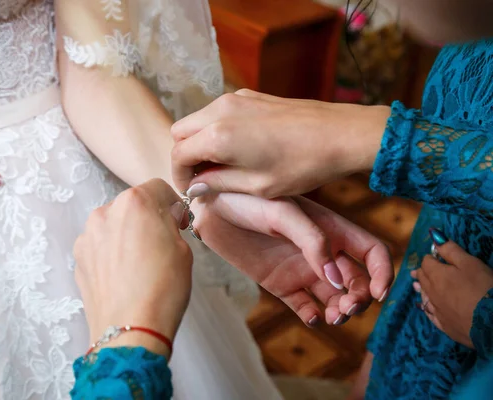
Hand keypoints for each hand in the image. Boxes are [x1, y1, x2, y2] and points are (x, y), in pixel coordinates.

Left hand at [73, 179, 192, 356]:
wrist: (130, 331)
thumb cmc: (161, 290)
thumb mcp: (183, 249)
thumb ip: (171, 223)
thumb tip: (166, 217)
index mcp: (134, 203)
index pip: (157, 188)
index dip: (172, 204)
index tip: (178, 220)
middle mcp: (105, 213)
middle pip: (132, 205)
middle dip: (146, 219)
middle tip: (161, 244)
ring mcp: (87, 236)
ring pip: (113, 225)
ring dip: (126, 235)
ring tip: (140, 264)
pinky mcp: (79, 259)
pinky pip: (99, 246)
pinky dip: (111, 253)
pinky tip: (124, 276)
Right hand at [171, 90, 389, 197]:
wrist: (342, 134)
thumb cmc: (302, 165)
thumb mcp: (257, 186)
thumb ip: (219, 184)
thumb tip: (196, 186)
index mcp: (218, 136)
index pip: (178, 154)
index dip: (179, 177)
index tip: (192, 192)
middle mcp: (220, 111)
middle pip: (181, 132)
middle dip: (185, 156)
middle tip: (203, 179)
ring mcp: (235, 99)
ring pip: (198, 120)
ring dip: (200, 142)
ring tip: (221, 167)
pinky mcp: (250, 96)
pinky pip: (218, 112)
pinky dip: (216, 130)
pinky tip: (237, 150)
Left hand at [193, 193, 392, 324]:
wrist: (211, 208)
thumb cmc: (248, 200)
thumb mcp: (283, 213)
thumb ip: (312, 241)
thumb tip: (336, 279)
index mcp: (331, 229)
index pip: (371, 252)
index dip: (383, 273)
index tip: (379, 293)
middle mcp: (321, 252)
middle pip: (357, 281)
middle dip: (360, 298)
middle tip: (347, 307)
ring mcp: (302, 270)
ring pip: (335, 298)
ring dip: (342, 311)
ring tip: (334, 316)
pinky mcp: (280, 284)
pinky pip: (305, 307)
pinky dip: (314, 318)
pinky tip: (313, 318)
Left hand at [411, 228, 492, 347]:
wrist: (491, 324)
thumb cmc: (484, 288)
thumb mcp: (470, 263)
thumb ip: (450, 250)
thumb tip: (433, 234)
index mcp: (436, 275)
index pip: (427, 262)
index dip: (432, 258)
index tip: (436, 257)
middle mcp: (431, 292)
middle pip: (423, 279)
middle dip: (422, 272)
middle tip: (419, 270)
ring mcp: (437, 310)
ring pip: (424, 296)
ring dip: (421, 289)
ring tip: (416, 286)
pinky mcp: (445, 326)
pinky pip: (430, 314)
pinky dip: (426, 308)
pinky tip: (425, 308)